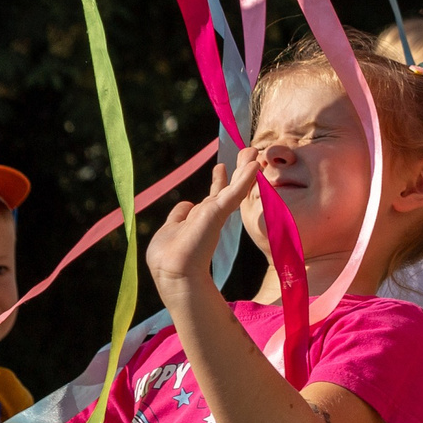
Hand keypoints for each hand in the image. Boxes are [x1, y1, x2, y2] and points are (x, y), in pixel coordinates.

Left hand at [148, 153, 259, 300]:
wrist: (174, 271)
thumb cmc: (168, 256)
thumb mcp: (170, 228)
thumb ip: (179, 215)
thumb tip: (185, 204)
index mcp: (200, 219)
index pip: (213, 196)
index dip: (218, 181)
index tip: (221, 168)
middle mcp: (211, 214)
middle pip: (229, 188)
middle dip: (238, 170)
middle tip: (249, 151)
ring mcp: (216, 213)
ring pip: (235, 186)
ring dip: (245, 168)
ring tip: (253, 150)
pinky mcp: (219, 211)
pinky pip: (235, 190)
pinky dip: (245, 177)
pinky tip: (254, 164)